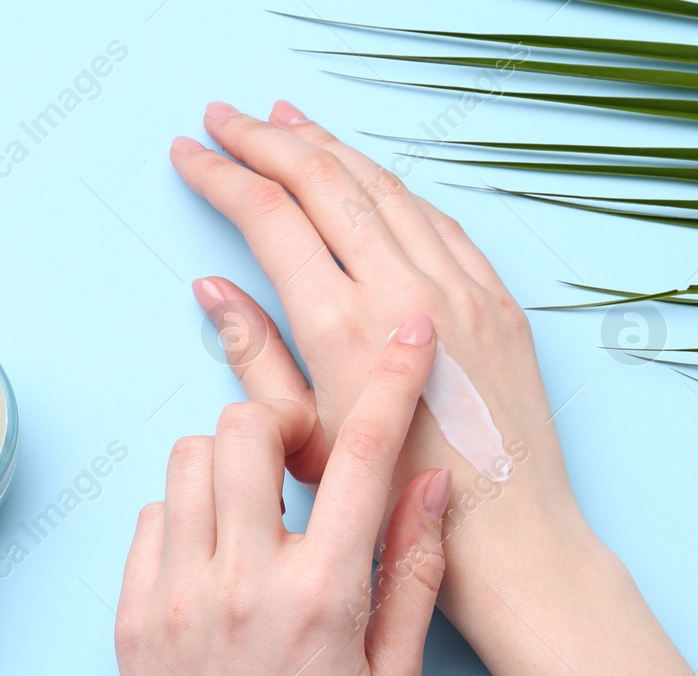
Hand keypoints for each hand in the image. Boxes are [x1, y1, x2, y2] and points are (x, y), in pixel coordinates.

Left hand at [115, 316, 451, 675]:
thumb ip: (412, 578)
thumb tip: (431, 485)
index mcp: (320, 601)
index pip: (362, 458)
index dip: (392, 383)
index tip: (410, 337)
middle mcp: (239, 583)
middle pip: (248, 428)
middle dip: (286, 420)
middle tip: (309, 460)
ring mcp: (172, 596)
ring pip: (189, 460)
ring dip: (234, 462)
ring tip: (264, 513)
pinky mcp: (128, 615)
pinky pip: (151, 517)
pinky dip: (188, 512)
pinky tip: (218, 559)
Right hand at [170, 101, 588, 578]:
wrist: (508, 536)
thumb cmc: (398, 508)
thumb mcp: (307, 441)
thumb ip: (256, 357)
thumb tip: (213, 291)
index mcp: (342, 328)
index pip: (269, 217)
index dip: (222, 176)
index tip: (189, 153)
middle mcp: (403, 292)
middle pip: (323, 181)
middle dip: (266, 138)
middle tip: (225, 117)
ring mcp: (460, 290)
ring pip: (385, 188)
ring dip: (331, 147)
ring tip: (290, 122)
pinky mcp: (499, 302)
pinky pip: (440, 221)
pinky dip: (395, 189)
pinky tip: (371, 179)